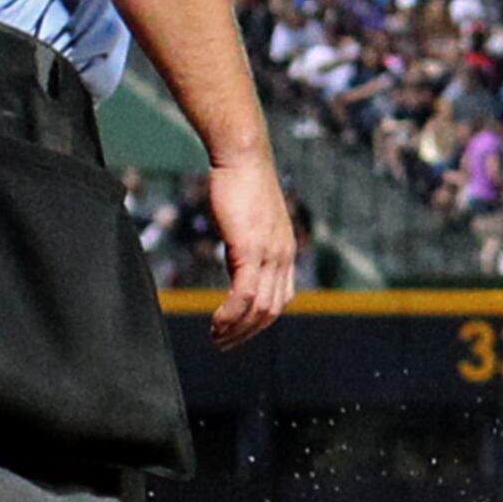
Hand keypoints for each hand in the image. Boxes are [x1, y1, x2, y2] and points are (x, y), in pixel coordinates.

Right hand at [203, 153, 298, 349]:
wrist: (243, 157)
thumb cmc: (241, 185)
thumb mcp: (249, 224)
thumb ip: (248, 250)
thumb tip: (238, 267)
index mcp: (286, 252)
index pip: (281, 300)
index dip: (260, 322)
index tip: (238, 331)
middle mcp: (284, 256)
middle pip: (272, 311)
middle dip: (247, 333)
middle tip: (223, 343)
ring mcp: (271, 254)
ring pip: (259, 308)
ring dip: (237, 328)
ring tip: (216, 336)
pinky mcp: (252, 248)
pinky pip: (244, 294)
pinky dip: (231, 313)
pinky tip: (217, 320)